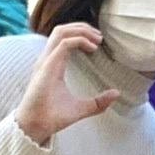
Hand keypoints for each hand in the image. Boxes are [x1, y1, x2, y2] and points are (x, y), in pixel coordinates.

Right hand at [13, 24, 116, 144]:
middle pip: (62, 29)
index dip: (81, 34)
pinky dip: (79, 40)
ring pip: (60, 31)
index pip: (63, 38)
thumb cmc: (53, 117)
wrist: (37, 127)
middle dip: (82, 27)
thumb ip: (98, 101)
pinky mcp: (47, 66)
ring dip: (80, 30)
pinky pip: (64, 44)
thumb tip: (116, 94)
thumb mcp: (82, 108)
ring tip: (97, 38)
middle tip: (100, 36)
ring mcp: (46, 61)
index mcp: (53, 64)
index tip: (98, 43)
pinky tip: (92, 48)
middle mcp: (48, 59)